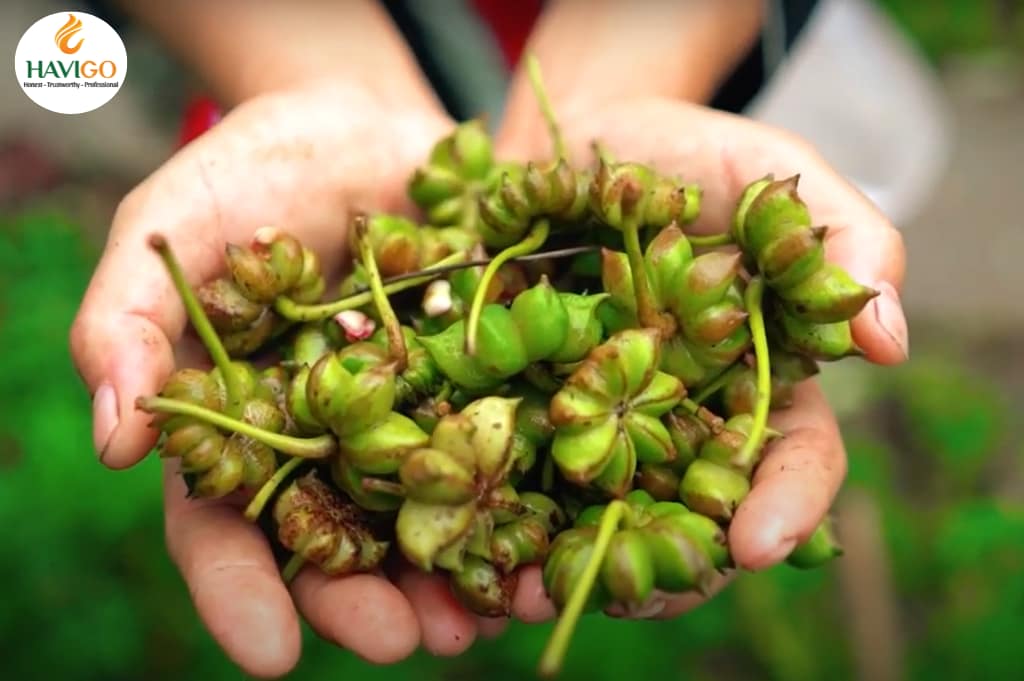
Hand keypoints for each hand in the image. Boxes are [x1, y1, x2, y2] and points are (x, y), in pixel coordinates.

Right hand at [67, 82, 501, 676]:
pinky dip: (528, 496)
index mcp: (244, 427)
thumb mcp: (172, 227)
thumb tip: (114, 442)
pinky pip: (508, 449)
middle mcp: (330, 443)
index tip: (269, 654)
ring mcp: (412, 418)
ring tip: (487, 617)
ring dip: (459, 574)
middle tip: (403, 641)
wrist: (361, 123)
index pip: (227, 526)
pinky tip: (550, 536)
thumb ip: (127, 322)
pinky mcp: (483, 382)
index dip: (243, 591)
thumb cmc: (250, 171)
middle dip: (367, 600)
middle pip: (340, 543)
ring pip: (430, 516)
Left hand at [491, 96, 908, 619]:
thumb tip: (891, 339)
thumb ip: (843, 238)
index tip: (760, 543)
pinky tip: (462, 543)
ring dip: (563, 567)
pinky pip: (508, 475)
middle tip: (627, 596)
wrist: (567, 137)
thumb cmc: (681, 150)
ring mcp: (595, 422)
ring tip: (525, 593)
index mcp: (753, 382)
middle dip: (663, 570)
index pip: (790, 460)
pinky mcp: (518, 409)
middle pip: (686, 520)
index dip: (786, 506)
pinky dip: (489, 515)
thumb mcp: (771, 172)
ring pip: (592, 519)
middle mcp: (677, 420)